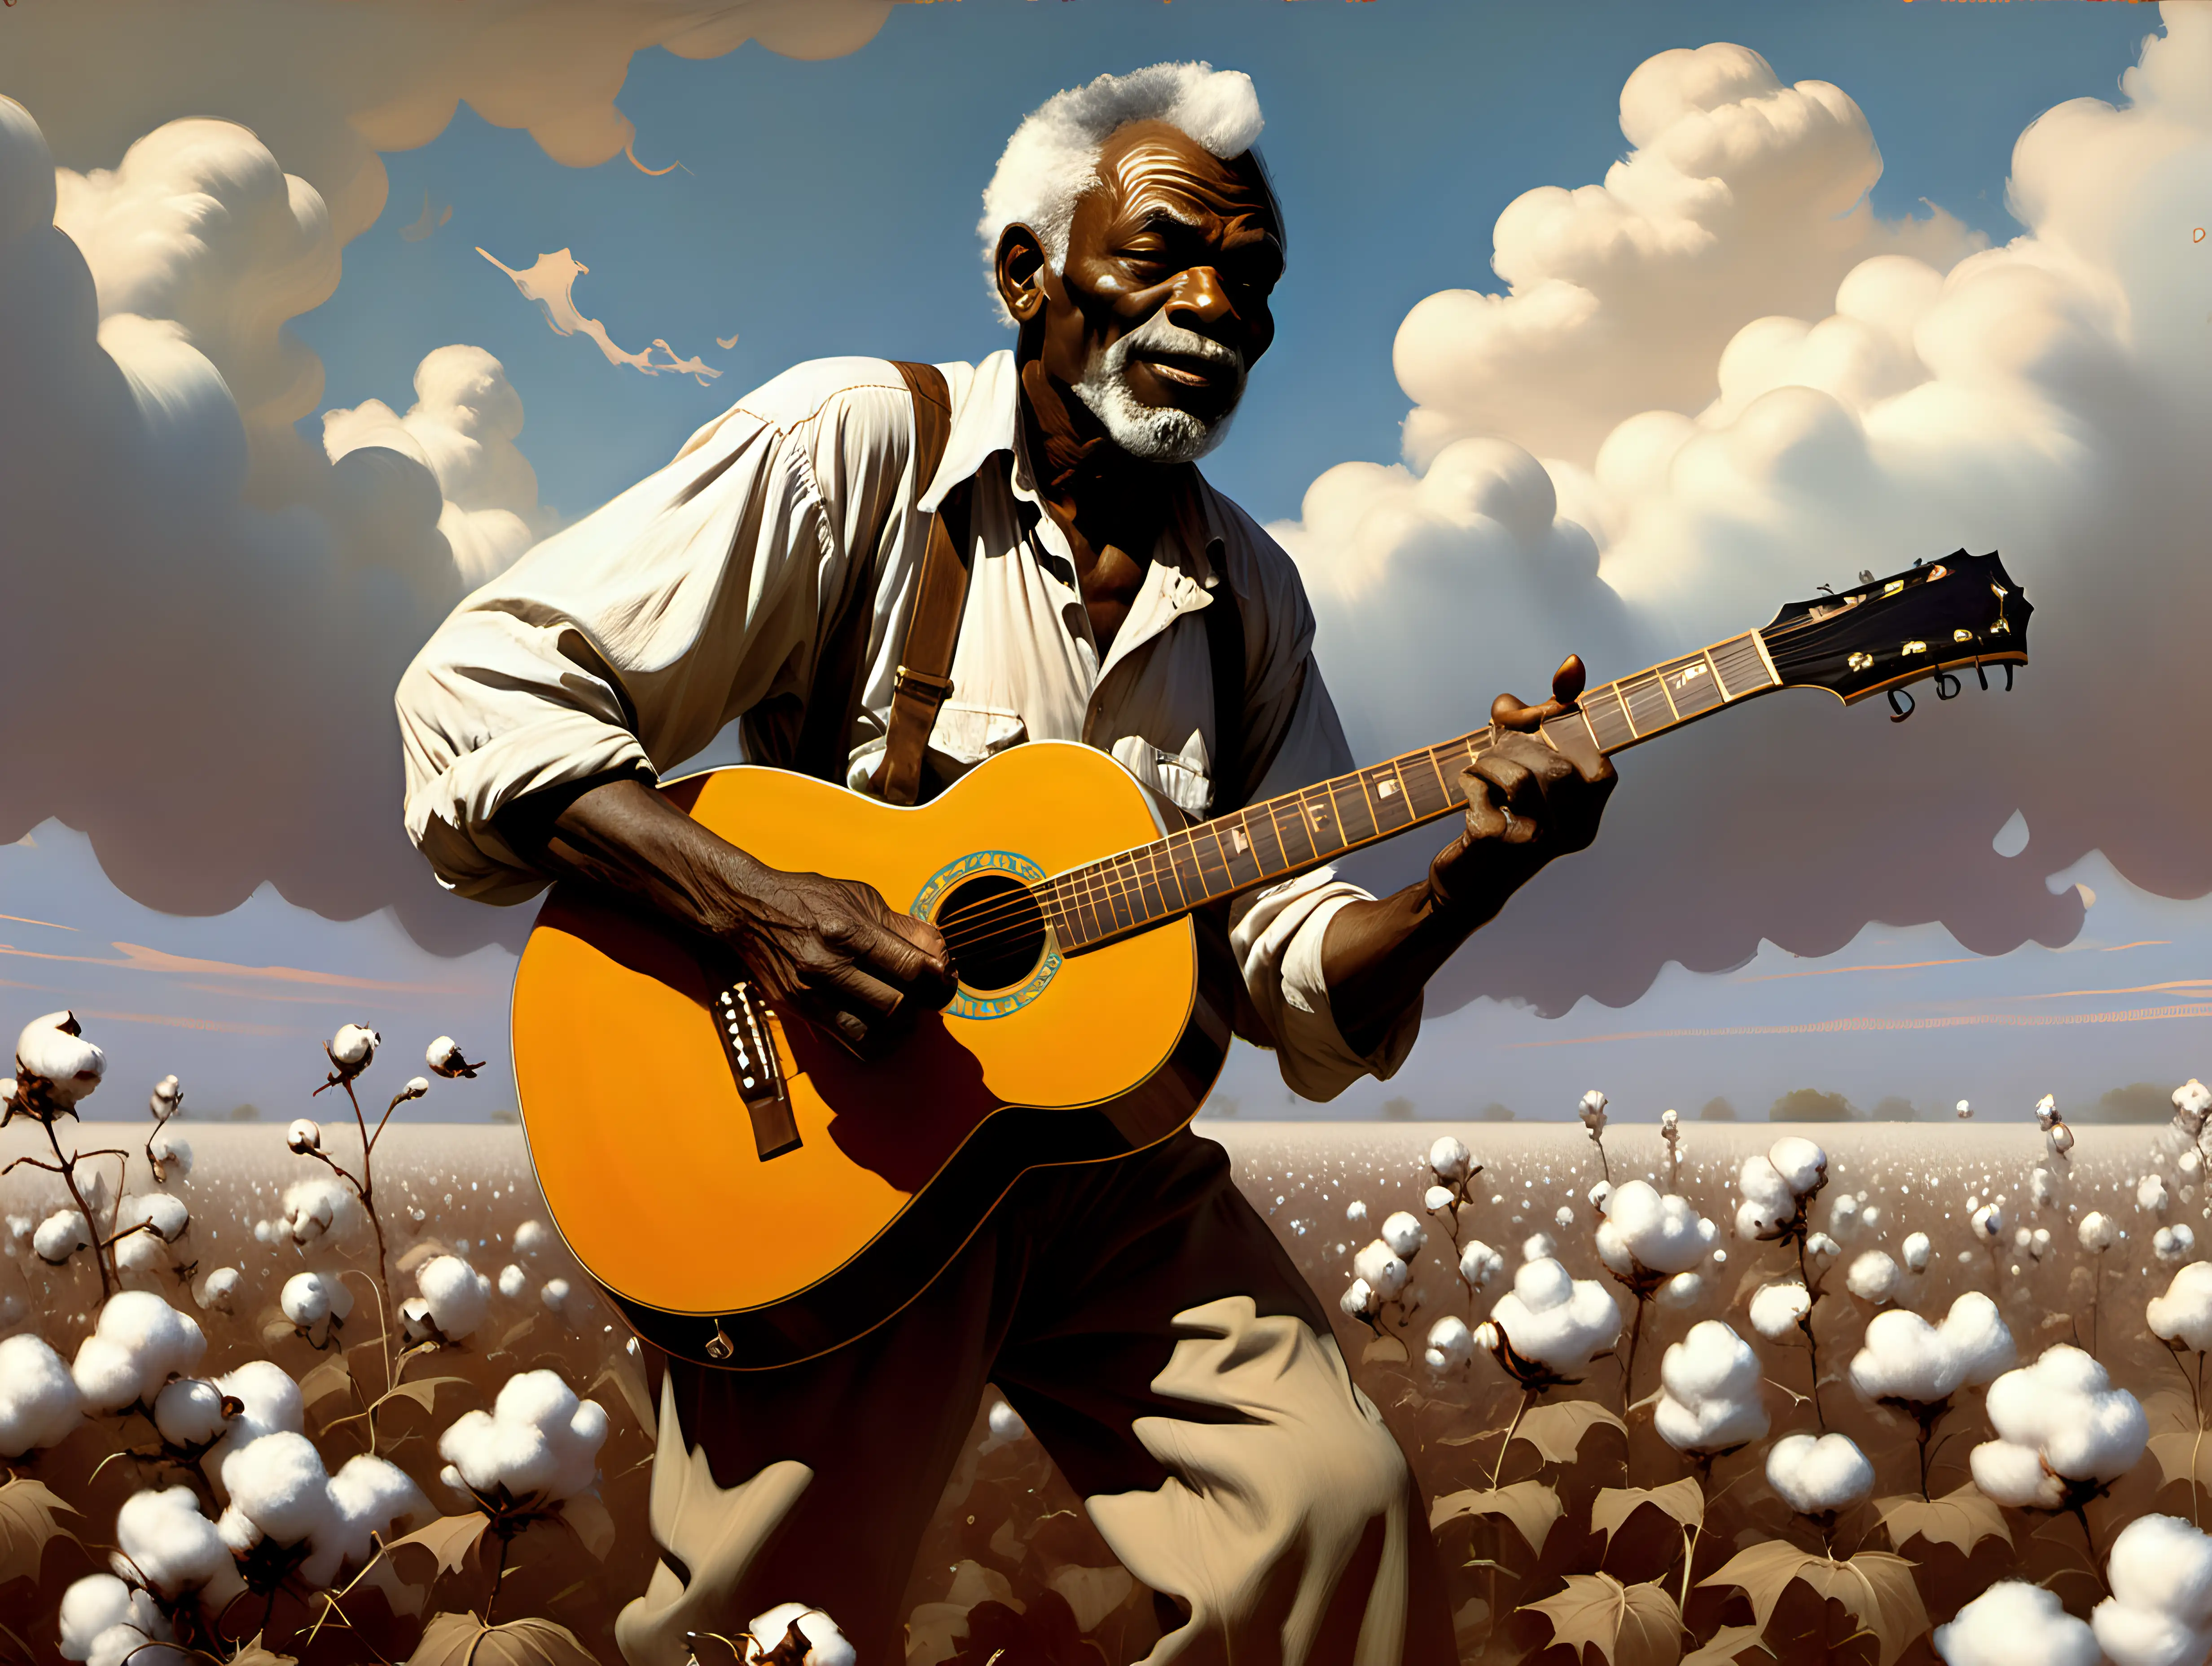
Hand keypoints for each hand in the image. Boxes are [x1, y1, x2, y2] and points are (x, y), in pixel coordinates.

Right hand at [708, 860, 957, 1062]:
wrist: (748, 910)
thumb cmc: (808, 899)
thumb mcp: (859, 896)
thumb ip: (901, 925)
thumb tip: (938, 955)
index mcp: (847, 930)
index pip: (909, 967)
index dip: (936, 977)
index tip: (941, 976)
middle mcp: (828, 965)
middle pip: (896, 1005)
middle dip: (920, 1003)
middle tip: (925, 995)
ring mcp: (811, 992)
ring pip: (874, 1031)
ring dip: (900, 1028)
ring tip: (906, 1013)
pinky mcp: (800, 1010)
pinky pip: (849, 1042)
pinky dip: (875, 1042)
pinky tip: (883, 1028)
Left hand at [1428, 655, 1616, 917]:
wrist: (1468, 880)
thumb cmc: (1503, 809)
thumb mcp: (1528, 754)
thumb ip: (1550, 711)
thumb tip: (1572, 663)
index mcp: (1589, 813)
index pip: (1599, 763)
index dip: (1565, 737)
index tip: (1532, 730)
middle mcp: (1573, 833)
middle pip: (1556, 766)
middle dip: (1518, 745)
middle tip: (1495, 747)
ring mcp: (1536, 844)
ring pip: (1519, 778)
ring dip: (1490, 762)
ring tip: (1480, 768)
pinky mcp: (1496, 849)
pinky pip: (1483, 795)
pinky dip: (1470, 783)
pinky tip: (1469, 794)